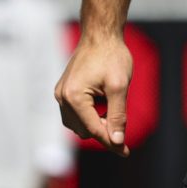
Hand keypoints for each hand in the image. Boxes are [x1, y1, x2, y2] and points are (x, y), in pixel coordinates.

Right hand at [54, 36, 132, 156]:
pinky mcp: (64, 91)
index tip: (125, 152)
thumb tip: (117, 141)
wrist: (100, 34)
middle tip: (122, 123)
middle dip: (103, 130)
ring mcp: (60, 94)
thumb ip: (117, 115)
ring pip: (78, 125)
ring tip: (112, 107)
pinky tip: (103, 103)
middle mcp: (62, 98)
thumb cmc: (111, 56)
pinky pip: (75, 114)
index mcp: (74, 97)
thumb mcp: (120, 86)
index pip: (93, 130)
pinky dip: (89, 115)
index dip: (112, 142)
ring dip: (95, 123)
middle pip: (84, 130)